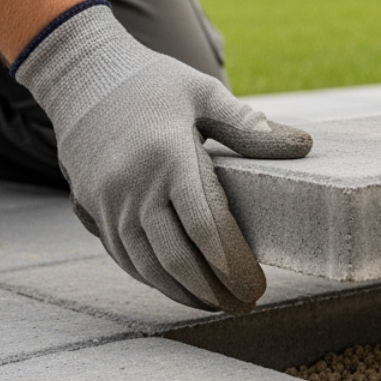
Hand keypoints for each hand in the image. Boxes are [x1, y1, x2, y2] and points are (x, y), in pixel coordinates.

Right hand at [14, 2, 310, 312]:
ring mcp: (108, 202)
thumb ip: (246, 124)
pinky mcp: (91, 209)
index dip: (232, 262)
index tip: (256, 284)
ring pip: (147, 266)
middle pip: (176, 257)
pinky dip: (152, 278)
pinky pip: (124, 257)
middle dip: (213, 289)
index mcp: (168, 157)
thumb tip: (300, 145)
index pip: (205, 225)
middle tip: (244, 304)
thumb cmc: (153, 82)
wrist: (80, 75)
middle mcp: (134, 186)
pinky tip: (179, 287)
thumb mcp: (202, 91)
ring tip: (216, 305)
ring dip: (182, 293)